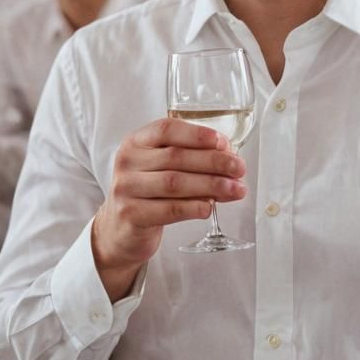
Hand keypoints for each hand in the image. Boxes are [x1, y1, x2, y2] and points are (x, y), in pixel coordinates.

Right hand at [92, 118, 247, 300]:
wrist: (119, 230)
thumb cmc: (148, 192)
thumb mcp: (160, 167)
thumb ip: (189, 159)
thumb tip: (228, 158)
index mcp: (136, 142)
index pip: (166, 129)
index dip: (197, 134)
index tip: (223, 142)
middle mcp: (128, 161)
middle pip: (176, 157)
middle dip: (213, 162)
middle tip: (239, 168)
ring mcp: (126, 188)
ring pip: (175, 183)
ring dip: (211, 185)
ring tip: (235, 190)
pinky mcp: (131, 214)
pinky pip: (169, 209)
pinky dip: (194, 207)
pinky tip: (211, 207)